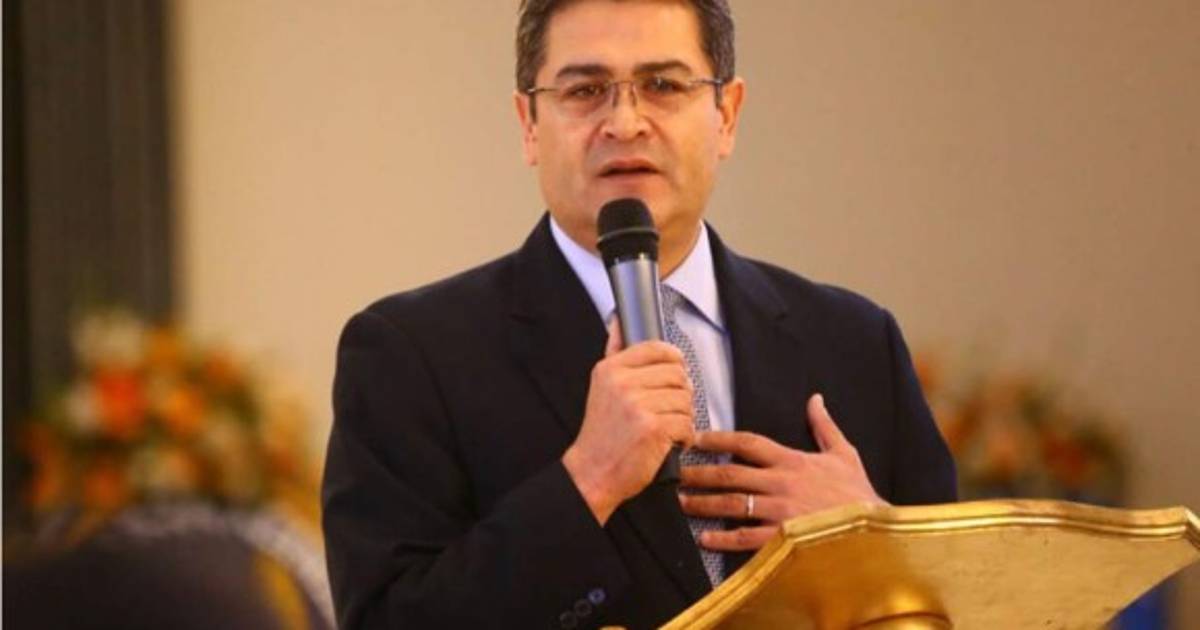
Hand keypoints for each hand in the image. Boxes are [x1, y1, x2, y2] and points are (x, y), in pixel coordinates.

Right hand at [563, 318, 695, 524]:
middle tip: (670, 409)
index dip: (674, 360)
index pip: (657, 349)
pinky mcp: (653, 428)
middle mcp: (622, 383)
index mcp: (610, 369)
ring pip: (685, 400)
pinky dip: (684, 437)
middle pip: (677, 374)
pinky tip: (670, 443)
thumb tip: (618, 319)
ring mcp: (638, 405)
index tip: (675, 373)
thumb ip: (614, 352)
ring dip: (683, 417)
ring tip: (667, 428)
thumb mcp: (601, 386)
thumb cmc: (601, 433)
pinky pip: (687, 424)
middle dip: (680, 394)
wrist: (592, 472)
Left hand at [678, 393, 886, 550]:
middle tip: (675, 472)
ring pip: (731, 505)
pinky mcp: (782, 539)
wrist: (874, 532)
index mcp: (792, 460)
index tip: (696, 438)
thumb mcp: (844, 453)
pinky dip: (722, 539)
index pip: (747, 443)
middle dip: (699, 473)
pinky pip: (745, 538)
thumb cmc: (858, 493)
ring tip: (682, 501)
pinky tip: (704, 539)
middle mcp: (781, 484)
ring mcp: (780, 512)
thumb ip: (824, 426)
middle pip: (730, 474)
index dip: (718, 439)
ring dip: (702, 503)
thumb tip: (816, 398)